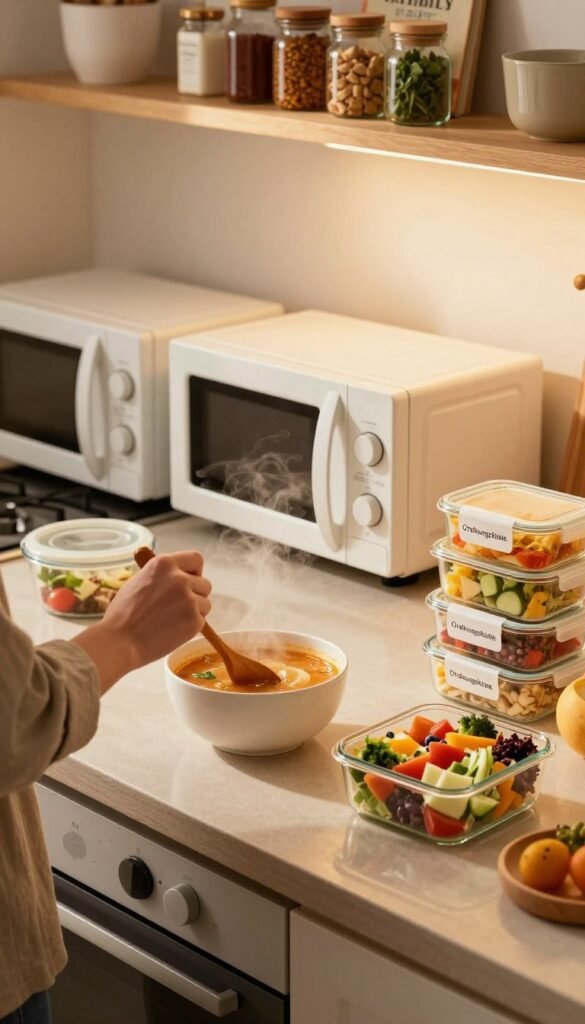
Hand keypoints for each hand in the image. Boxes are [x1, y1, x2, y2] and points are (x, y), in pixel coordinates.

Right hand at [73, 551, 210, 693]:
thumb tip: (175, 575)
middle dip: (196, 595)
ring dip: (194, 612)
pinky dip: (191, 627)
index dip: (194, 571)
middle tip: (178, 607)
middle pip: (204, 583)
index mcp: (164, 564)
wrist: (119, 641)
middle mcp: (179, 578)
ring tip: (172, 620)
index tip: (189, 580)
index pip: (195, 559)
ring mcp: (189, 599)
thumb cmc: (122, 614)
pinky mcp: (194, 620)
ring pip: (205, 603)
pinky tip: (172, 630)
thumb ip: (160, 576)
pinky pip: (201, 621)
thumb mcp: (138, 581)